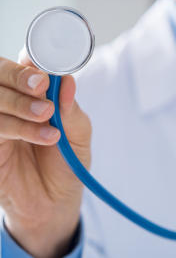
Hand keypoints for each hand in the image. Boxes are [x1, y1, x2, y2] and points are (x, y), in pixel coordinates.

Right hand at [0, 48, 90, 257]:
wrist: (56, 200)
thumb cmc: (68, 162)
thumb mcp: (78, 134)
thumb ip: (70, 110)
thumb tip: (67, 81)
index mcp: (36, 98)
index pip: (26, 69)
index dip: (31, 65)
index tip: (45, 71)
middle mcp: (13, 106)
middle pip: (1, 76)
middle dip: (19, 77)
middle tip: (41, 86)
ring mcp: (0, 124)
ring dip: (21, 104)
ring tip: (48, 116)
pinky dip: (20, 128)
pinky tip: (46, 136)